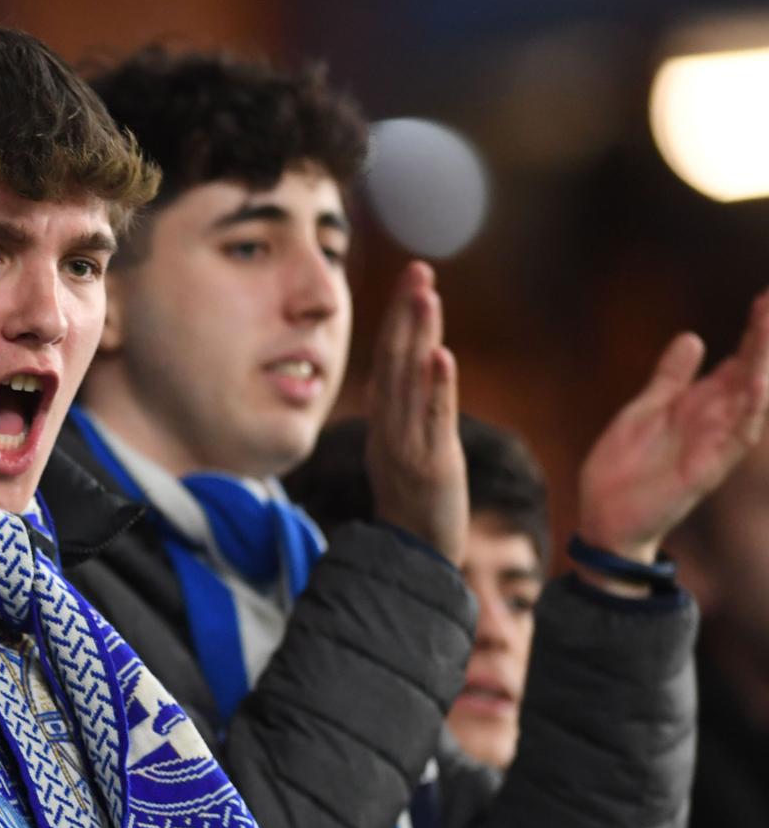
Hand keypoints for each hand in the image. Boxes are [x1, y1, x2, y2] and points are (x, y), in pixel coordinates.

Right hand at [365, 261, 465, 563]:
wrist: (414, 557)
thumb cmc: (415, 507)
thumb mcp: (404, 453)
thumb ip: (406, 415)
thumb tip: (414, 378)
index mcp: (385, 422)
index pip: (390, 361)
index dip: (400, 320)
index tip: (414, 281)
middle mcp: (390, 427)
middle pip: (395, 360)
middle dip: (408, 314)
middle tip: (420, 270)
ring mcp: (407, 444)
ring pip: (410, 382)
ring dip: (419, 336)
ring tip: (428, 296)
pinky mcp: (430, 464)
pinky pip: (431, 420)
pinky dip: (435, 387)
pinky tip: (442, 356)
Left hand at [576, 289, 768, 574]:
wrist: (603, 516)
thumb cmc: (624, 468)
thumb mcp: (645, 409)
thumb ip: (670, 377)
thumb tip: (693, 337)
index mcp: (698, 405)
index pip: (735, 361)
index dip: (752, 332)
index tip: (765, 297)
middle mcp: (714, 421)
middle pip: (749, 372)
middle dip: (762, 339)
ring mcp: (715, 443)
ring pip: (750, 399)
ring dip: (761, 365)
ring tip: (767, 328)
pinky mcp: (707, 468)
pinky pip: (736, 437)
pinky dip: (748, 410)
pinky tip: (756, 384)